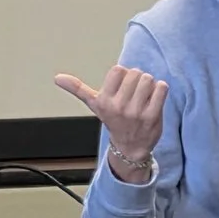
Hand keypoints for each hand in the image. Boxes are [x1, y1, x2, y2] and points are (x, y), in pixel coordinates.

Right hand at [53, 65, 166, 179]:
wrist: (130, 148)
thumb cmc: (113, 121)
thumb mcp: (94, 105)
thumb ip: (77, 89)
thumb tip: (57, 78)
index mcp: (104, 100)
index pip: (118, 70)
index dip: (123, 75)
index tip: (122, 87)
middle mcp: (118, 107)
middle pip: (135, 73)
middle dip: (137, 80)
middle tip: (134, 94)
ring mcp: (136, 112)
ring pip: (148, 79)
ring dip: (149, 85)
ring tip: (144, 97)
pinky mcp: (153, 116)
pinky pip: (161, 88)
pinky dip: (160, 90)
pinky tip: (154, 99)